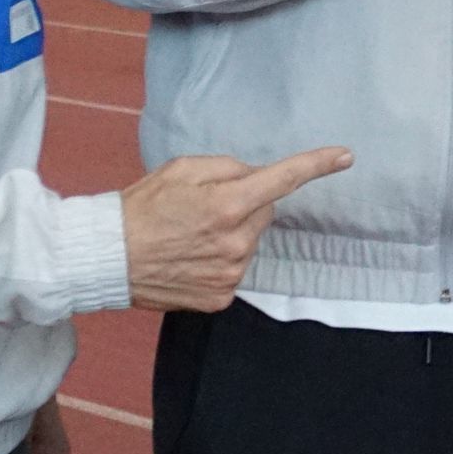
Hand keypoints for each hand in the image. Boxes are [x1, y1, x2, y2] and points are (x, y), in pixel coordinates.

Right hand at [119, 146, 351, 310]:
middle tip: (204, 207)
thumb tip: (254, 177)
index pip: (284, 180)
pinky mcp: (220, 297)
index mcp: (228, 204)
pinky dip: (220, 260)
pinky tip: (189, 258)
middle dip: (244, 204)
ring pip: (249, 242)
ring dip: (231, 234)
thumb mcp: (181, 169)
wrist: (107, 257)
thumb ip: (227, 168)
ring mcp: (230, 274)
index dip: (317, 165)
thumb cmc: (141, 207)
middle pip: (264, 211)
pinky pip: (235, 269)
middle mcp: (236, 242)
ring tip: (189, 235)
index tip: (345, 156)